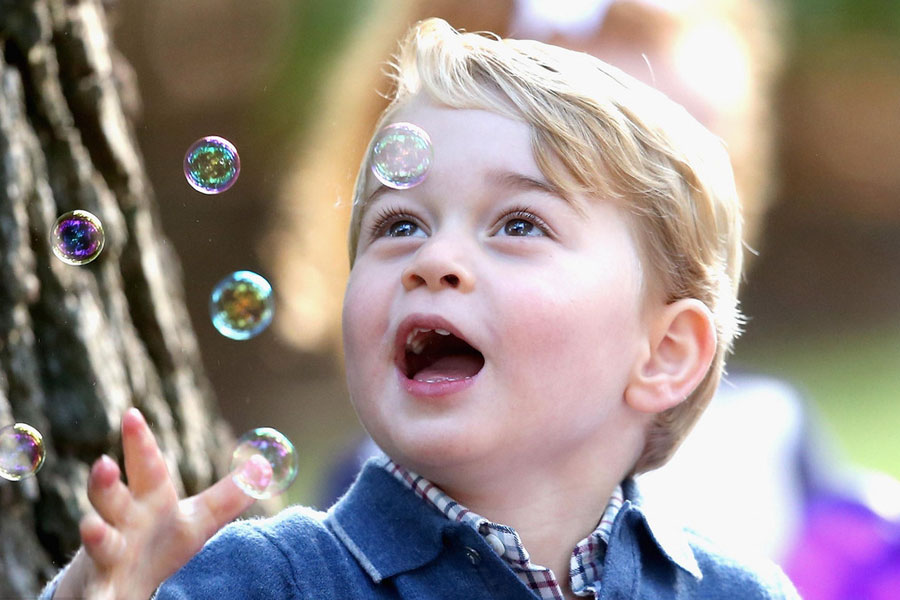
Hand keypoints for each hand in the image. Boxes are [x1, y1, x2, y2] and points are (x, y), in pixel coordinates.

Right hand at [53, 408, 266, 599]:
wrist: (119, 586)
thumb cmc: (158, 544)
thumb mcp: (197, 521)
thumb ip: (228, 496)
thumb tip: (265, 468)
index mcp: (148, 501)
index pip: (146, 467)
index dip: (140, 442)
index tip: (132, 414)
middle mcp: (121, 522)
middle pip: (112, 498)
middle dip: (106, 482)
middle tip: (104, 464)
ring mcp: (106, 554)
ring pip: (98, 541)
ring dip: (95, 534)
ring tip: (91, 528)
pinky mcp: (100, 589)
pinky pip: (98, 594)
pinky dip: (99, 598)